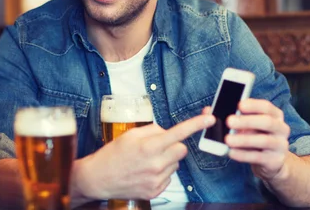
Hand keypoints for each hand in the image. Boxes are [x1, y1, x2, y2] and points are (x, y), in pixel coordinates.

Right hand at [74, 114, 214, 200]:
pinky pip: (169, 177)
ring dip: (167, 160)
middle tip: (158, 146)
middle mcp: (156, 164)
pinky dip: (161, 172)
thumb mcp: (130, 135)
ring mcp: (157, 180)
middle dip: (174, 145)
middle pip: (181, 150)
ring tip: (147, 161)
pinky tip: (146, 172)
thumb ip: (153, 130)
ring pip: (176, 164)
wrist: (99, 178)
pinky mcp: (156, 191)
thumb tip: (167, 132)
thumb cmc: (113, 154)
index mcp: (149, 146)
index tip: (210, 119)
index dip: (196, 125)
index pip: (178, 133)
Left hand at [224, 99, 290, 181]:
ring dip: (244, 139)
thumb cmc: (254, 135)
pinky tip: (231, 153)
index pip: (266, 107)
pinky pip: (258, 157)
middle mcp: (281, 128)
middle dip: (247, 121)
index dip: (253, 105)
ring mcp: (280, 145)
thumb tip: (207, 111)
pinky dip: (243, 155)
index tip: (239, 104)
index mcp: (275, 115)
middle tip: (229, 121)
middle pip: (267, 122)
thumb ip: (228, 115)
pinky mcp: (275, 161)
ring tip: (227, 140)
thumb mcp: (245, 125)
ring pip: (264, 140)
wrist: (270, 161)